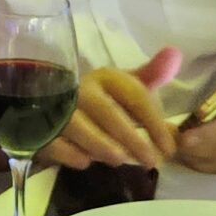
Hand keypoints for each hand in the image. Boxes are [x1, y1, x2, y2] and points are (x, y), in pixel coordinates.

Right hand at [39, 47, 182, 169]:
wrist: (47, 104)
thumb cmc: (98, 99)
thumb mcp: (124, 87)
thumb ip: (151, 79)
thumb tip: (175, 54)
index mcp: (107, 78)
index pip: (136, 97)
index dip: (155, 123)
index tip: (170, 147)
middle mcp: (83, 90)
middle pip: (109, 113)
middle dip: (132, 139)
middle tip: (151, 161)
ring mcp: (58, 109)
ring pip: (80, 127)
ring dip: (102, 145)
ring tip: (120, 160)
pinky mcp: (40, 128)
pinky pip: (55, 141)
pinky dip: (70, 152)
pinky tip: (86, 161)